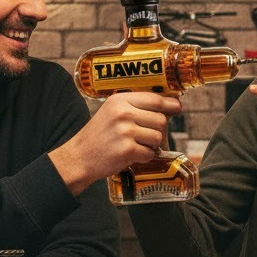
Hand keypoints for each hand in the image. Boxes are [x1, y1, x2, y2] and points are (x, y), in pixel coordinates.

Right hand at [51, 91, 182, 194]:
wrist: (79, 157)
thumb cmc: (99, 135)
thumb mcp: (113, 112)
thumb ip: (137, 107)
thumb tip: (171, 106)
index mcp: (120, 100)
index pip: (155, 99)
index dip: (170, 104)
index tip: (177, 106)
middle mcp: (123, 113)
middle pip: (161, 119)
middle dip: (159, 131)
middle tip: (148, 137)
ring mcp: (125, 131)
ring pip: (158, 137)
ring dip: (152, 145)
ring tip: (137, 146)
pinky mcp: (126, 150)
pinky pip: (150, 153)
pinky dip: (145, 157)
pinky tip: (133, 155)